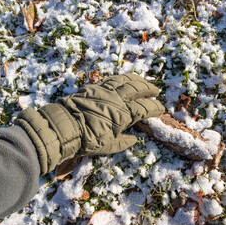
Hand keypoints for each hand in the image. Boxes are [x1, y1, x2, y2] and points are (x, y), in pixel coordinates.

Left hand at [15, 73, 164, 174]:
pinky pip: (112, 79)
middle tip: (156, 90)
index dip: (154, 107)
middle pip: (137, 90)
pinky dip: (122, 78)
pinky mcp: (95, 87)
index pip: (144, 109)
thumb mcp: (107, 147)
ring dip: (137, 80)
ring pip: (125, 81)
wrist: (64, 127)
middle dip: (149, 89)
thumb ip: (123, 142)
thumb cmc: (87, 140)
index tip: (161, 108)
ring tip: (144, 82)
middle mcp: (117, 100)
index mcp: (122, 115)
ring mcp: (106, 91)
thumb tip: (134, 139)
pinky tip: (125, 79)